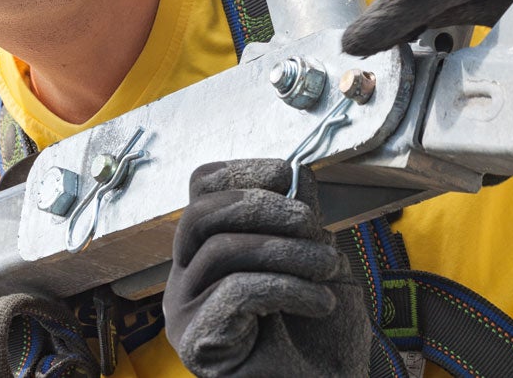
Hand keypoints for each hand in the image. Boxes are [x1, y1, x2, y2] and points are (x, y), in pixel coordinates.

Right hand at [163, 160, 368, 377]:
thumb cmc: (322, 337)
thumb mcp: (317, 261)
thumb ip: (300, 220)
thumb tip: (296, 172)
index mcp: (208, 250)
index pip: (200, 191)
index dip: (239, 172)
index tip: (285, 175)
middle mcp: (185, 277)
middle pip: (201, 213)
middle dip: (263, 206)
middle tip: (312, 225)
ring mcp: (184, 310)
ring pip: (220, 250)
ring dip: (287, 251)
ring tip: (328, 268)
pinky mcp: (196, 341)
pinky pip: (235, 290)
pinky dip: (286, 287)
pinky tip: (319, 303)